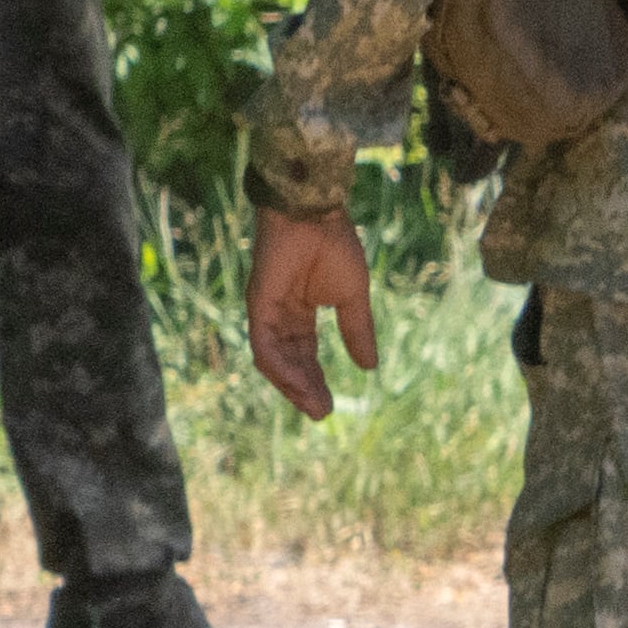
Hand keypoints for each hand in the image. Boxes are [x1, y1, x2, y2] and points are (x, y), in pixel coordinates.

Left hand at [245, 205, 375, 419]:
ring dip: (292, 385)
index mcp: (300, 313)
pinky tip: (298, 383)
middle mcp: (280, 316)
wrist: (316, 214)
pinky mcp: (258, 304)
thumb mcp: (353, 298)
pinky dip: (279, 367)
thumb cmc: (334, 246)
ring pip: (272, 360)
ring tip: (314, 405)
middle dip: (305, 390)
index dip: (316, 380)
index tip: (330, 405)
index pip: (304, 355)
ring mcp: (266, 311)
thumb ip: (358, 331)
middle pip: (288, 362)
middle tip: (322, 413)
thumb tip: (370, 367)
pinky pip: (263, 345)